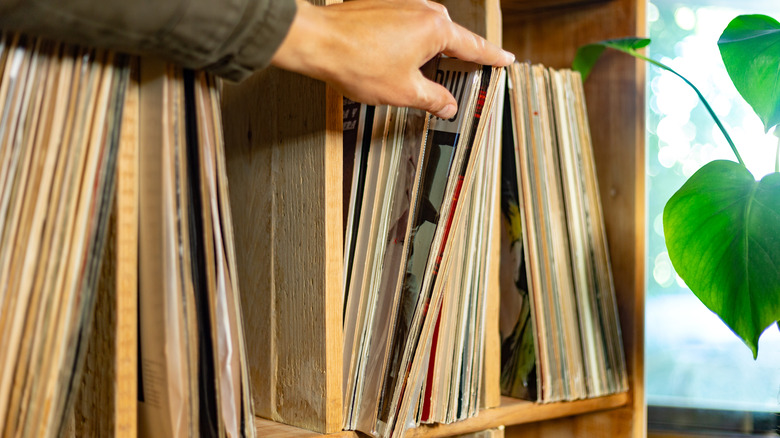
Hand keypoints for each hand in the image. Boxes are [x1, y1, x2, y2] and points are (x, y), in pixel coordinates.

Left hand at [270, 0, 513, 118]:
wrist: (316, 41)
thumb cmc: (355, 61)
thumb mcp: (403, 92)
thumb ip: (433, 99)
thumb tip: (448, 106)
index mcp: (435, 28)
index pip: (474, 47)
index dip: (492, 58)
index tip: (505, 60)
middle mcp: (422, 9)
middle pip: (450, 38)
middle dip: (454, 59)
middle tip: (458, 79)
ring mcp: (401, 2)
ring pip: (425, 31)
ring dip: (426, 52)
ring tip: (414, 75)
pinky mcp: (382, 4)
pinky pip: (406, 24)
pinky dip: (407, 42)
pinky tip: (392, 59)